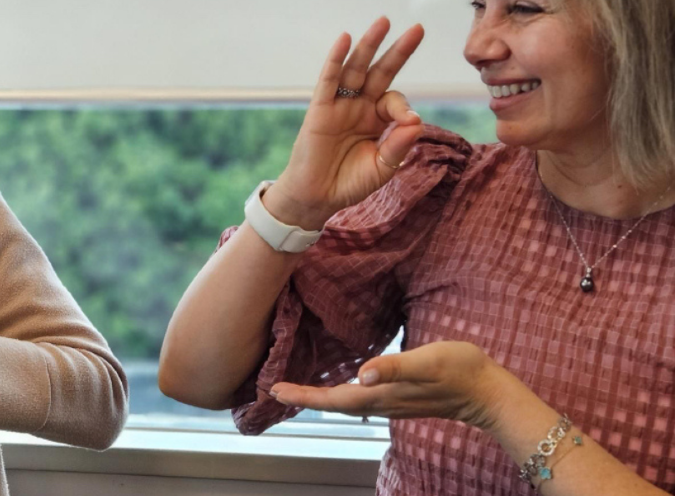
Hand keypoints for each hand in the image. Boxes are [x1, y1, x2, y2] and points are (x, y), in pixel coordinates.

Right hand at [265, 17, 424, 228]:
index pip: (394, 101)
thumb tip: (416, 120)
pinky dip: (336, 59)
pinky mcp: (319, 109)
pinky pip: (329, 79)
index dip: (404, 108)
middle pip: (380, 72)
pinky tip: (345, 39)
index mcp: (377, 120)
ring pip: (356, 69)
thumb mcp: (383, 167)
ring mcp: (339, 105)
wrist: (316, 198)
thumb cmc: (349, 184)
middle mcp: (359, 107)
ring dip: (369, 45)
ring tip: (383, 22)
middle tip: (418, 29)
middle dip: (398, 51)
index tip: (409, 123)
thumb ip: (398, 145)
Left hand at [268, 341, 510, 431]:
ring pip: (346, 403)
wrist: (488, 391)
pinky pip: (360, 399)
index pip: (332, 398)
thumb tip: (361, 375)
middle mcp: (381, 403)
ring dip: (320, 397)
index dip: (303, 395)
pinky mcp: (400, 398)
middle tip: (276, 389)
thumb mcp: (425, 360)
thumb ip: (393, 367)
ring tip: (299, 388)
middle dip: (304, 397)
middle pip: (334, 403)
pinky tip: (341, 385)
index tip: (275, 390)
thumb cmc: (459, 370)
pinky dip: (341, 393)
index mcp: (380, 395)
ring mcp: (391, 403)